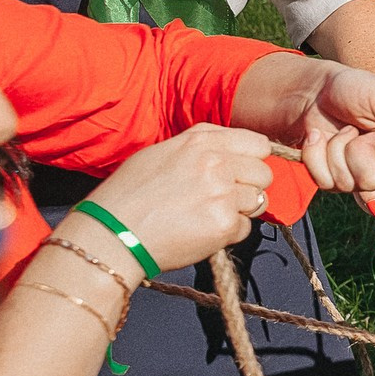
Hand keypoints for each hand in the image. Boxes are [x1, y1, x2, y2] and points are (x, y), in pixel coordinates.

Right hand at [79, 125, 275, 270]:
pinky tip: (200, 231)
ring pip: (259, 201)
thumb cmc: (128, 195)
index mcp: (201, 141)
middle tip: (222, 198)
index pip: (258, 143)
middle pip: (264, 173)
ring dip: (240, 211)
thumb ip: (201, 147)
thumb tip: (232, 152)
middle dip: (249, 187)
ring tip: (207, 215)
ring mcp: (222, 193)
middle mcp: (216, 163)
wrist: (110, 234)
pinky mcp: (224, 224)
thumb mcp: (160, 153)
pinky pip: (245, 228)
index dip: (252, 160)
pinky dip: (228, 234)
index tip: (240, 171)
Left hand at [285, 65, 374, 230]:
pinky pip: (325, 182)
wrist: (317, 90)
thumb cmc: (358, 89)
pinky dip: (317, 155)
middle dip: (362, 158)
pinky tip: (323, 138)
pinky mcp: (336, 180)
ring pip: (348, 185)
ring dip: (337, 150)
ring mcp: (361, 178)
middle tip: (363, 134)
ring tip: (345, 130)